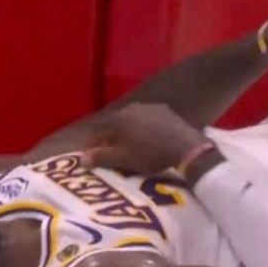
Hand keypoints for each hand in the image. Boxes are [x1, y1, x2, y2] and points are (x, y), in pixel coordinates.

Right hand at [81, 103, 206, 173]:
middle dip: (109, 137)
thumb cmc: (150, 155)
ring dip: (126, 132)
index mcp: (118, 119)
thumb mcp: (124, 159)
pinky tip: (148, 139)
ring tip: (129, 146)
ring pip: (130, 120)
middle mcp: (130, 108)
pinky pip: (146, 119)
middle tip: (109, 152)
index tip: (90, 156)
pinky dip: (142, 129)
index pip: (97, 130)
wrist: (185, 147)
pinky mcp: (164, 110)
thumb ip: (101, 157)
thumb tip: (81, 159)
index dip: (91, 143)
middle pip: (113, 123)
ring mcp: (149, 107)